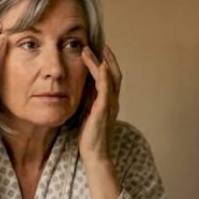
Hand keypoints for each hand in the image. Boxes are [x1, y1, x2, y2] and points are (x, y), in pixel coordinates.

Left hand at [79, 45, 121, 162]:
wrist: (94, 155)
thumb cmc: (90, 137)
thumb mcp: (87, 113)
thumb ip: (88, 99)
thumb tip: (83, 85)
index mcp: (109, 102)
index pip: (111, 77)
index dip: (106, 63)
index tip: (97, 50)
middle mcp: (113, 101)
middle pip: (115, 73)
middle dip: (107, 57)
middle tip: (98, 43)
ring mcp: (110, 105)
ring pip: (110, 77)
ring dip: (101, 61)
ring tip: (88, 50)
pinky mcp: (103, 110)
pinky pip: (106, 89)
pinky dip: (103, 76)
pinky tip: (99, 65)